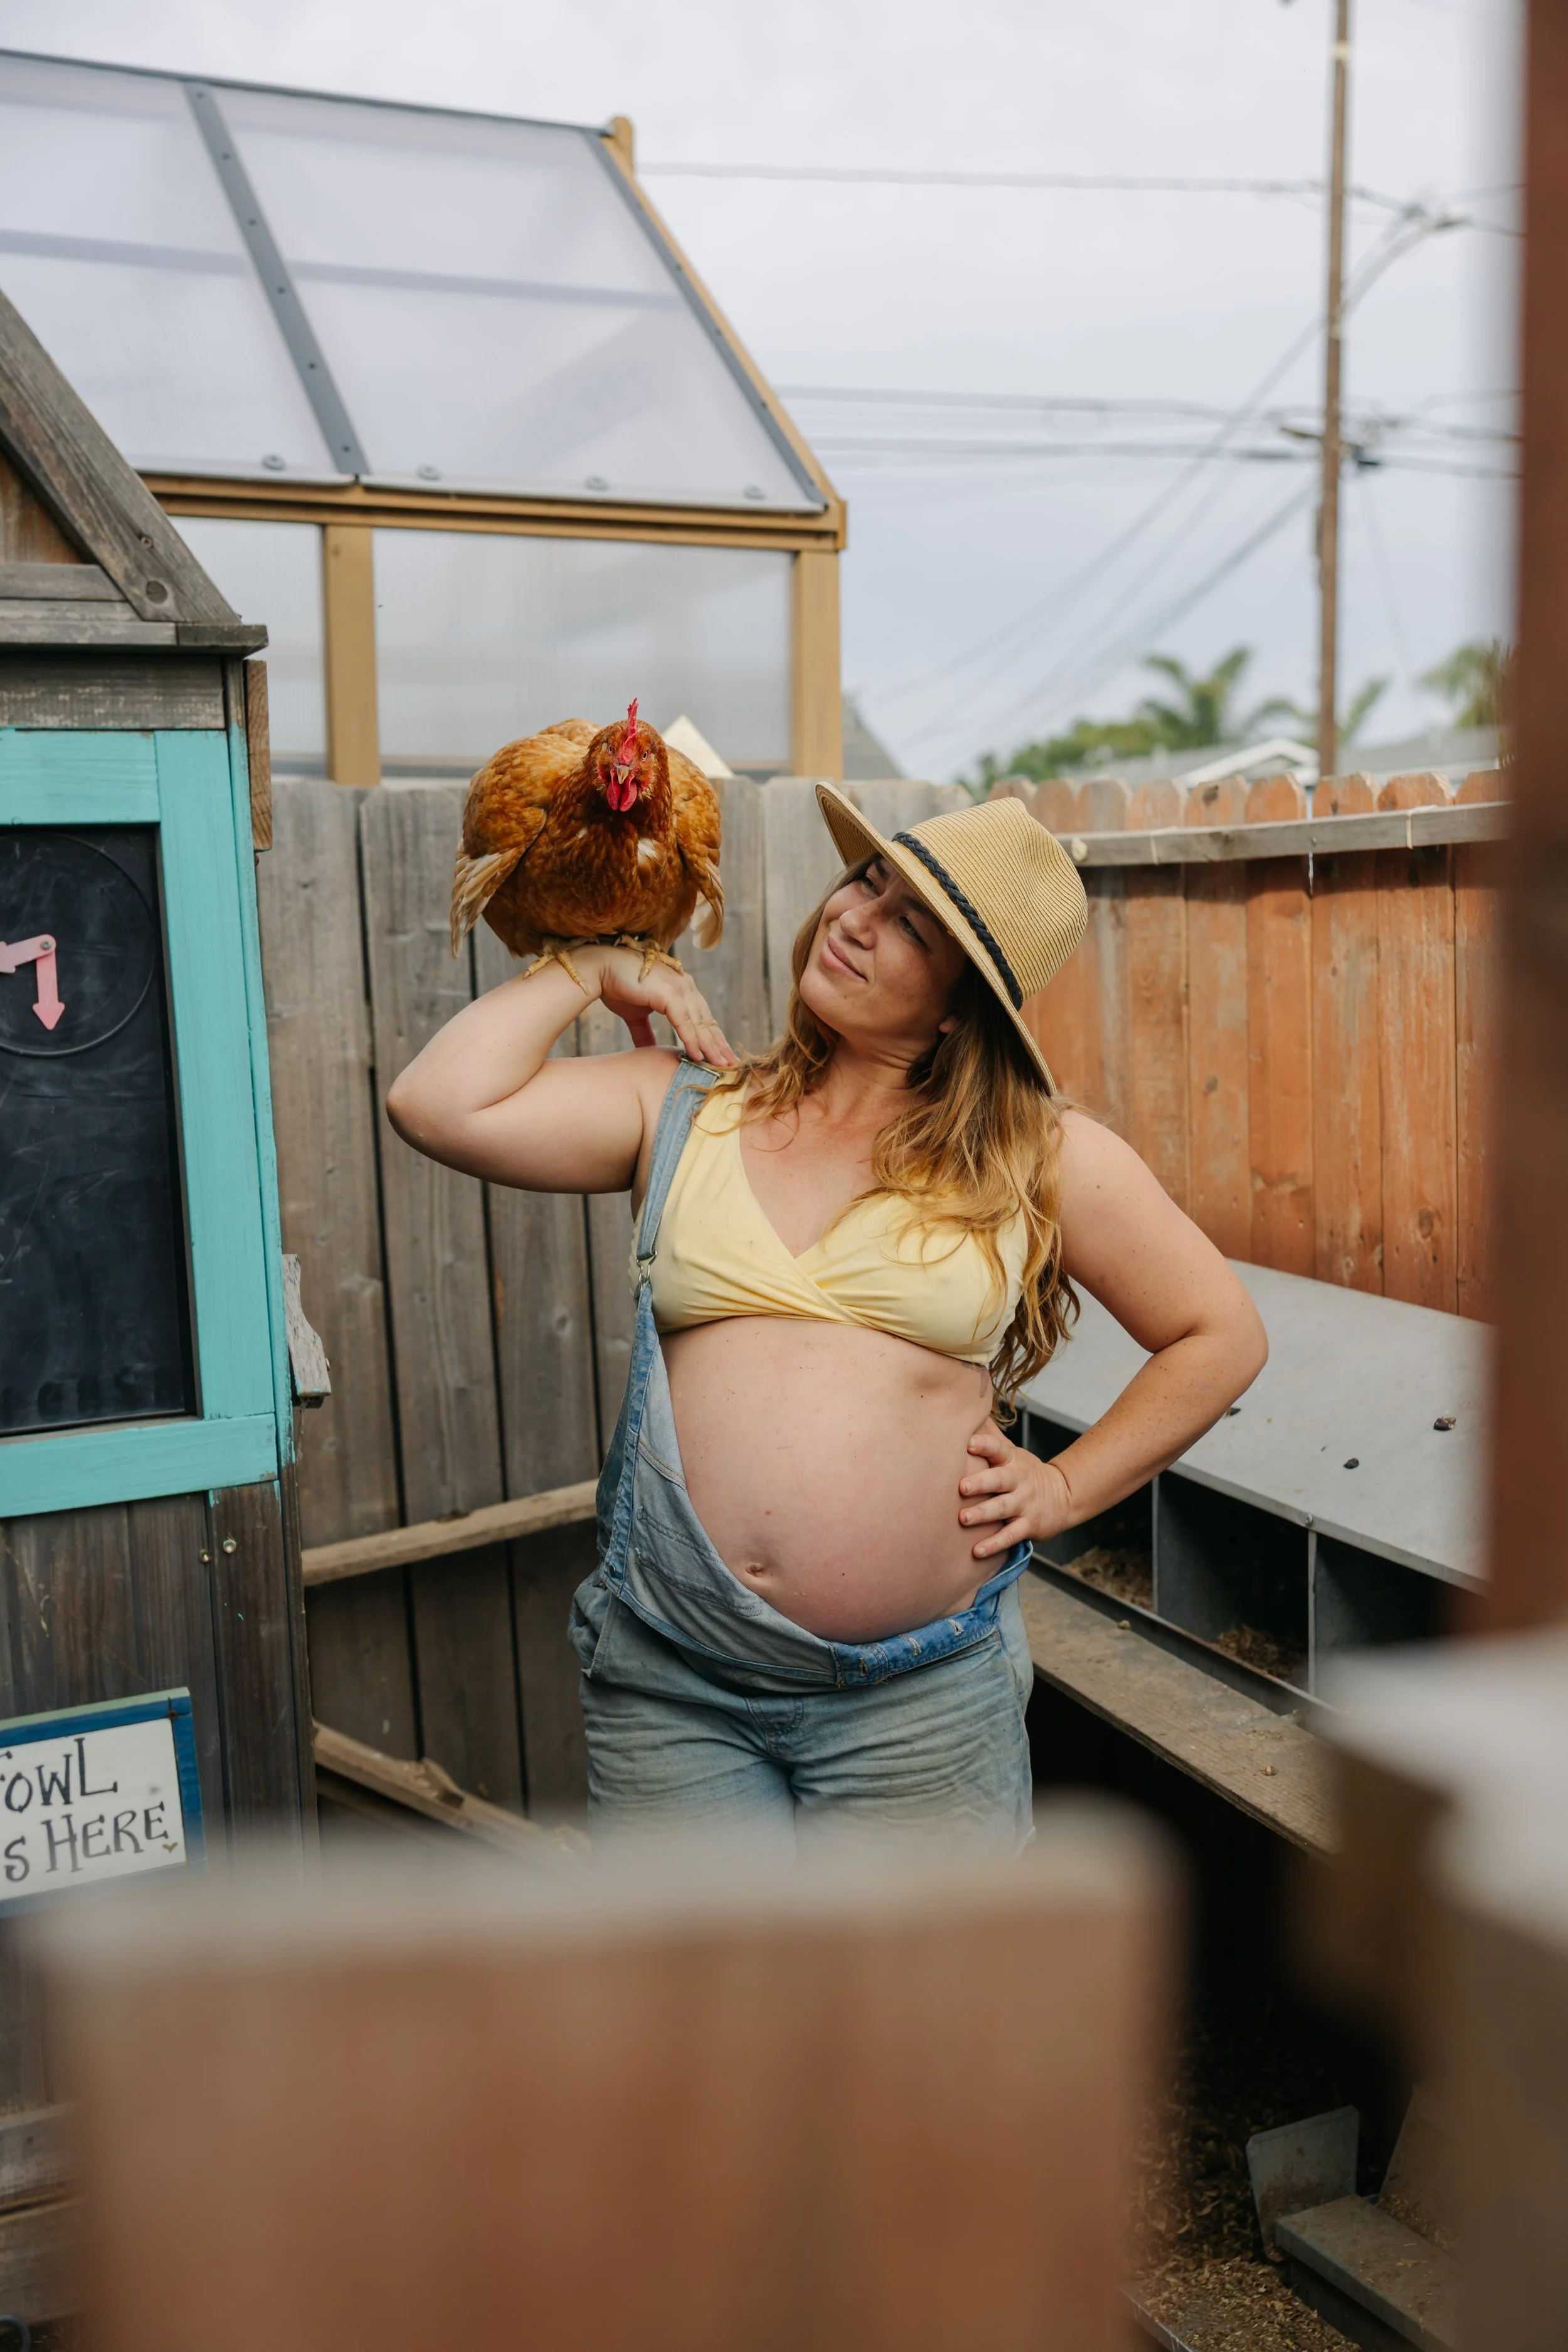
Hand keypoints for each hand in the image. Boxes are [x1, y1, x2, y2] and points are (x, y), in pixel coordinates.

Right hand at [578, 946, 739, 1067]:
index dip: (712, 1038)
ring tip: (720, 1066)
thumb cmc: (617, 986)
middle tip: (731, 1066)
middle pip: (707, 1021)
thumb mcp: (636, 1015)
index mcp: (681, 989)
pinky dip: (691, 1039)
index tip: (721, 1056)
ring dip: (710, 1046)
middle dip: (719, 1045)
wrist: (600, 969)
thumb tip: (649, 1052)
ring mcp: (679, 988)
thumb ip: (646, 1033)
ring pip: (699, 1023)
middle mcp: (685, 986)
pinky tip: (698, 1055)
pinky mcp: (669, 993)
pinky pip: (684, 1022)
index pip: (702, 1017)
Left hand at [958, 1419, 1073, 1560]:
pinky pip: (1011, 1536)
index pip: (999, 1449)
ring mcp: (1024, 1504)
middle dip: (981, 1482)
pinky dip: (994, 1544)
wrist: (1063, 1495)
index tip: (969, 1442)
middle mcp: (1018, 1481)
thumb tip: (971, 1409)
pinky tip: (977, 1551)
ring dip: (983, 1514)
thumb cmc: (1024, 1472)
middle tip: (961, 1487)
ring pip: (1003, 1509)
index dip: (985, 1445)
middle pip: (999, 1479)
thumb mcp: (1012, 1451)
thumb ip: (991, 1435)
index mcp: (1012, 1460)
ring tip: (963, 1519)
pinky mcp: (1029, 1526)